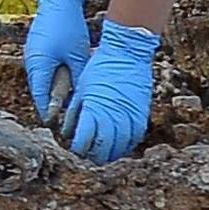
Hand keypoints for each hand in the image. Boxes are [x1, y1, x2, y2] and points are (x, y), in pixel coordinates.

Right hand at [22, 0, 92, 122]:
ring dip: (56, 92)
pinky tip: (70, 82)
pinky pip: (46, 71)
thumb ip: (77, 80)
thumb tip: (81, 102)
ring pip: (45, 82)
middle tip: (70, 120)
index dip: (52, 115)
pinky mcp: (39, 50)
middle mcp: (32, 64)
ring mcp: (34, 56)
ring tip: (72, 104)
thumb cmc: (67, 26)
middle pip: (42, 93)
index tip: (63, 129)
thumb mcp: (78, 56)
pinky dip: (56, 79)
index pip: (42, 100)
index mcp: (38, 67)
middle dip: (55, 106)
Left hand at [64, 21, 159, 162]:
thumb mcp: (81, 90)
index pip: (84, 142)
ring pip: (120, 149)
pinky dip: (125, 146)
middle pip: (102, 150)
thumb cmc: (99, 68)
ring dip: (109, 154)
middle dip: (92, 156)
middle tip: (86, 156)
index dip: (78, 149)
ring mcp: (130, 118)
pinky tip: (117, 146)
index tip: (74, 149)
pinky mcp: (142, 116)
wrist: (128, 53)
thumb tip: (66, 133)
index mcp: (94, 111)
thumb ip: (74, 114)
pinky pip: (134, 139)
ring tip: (101, 155)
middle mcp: (113, 118)